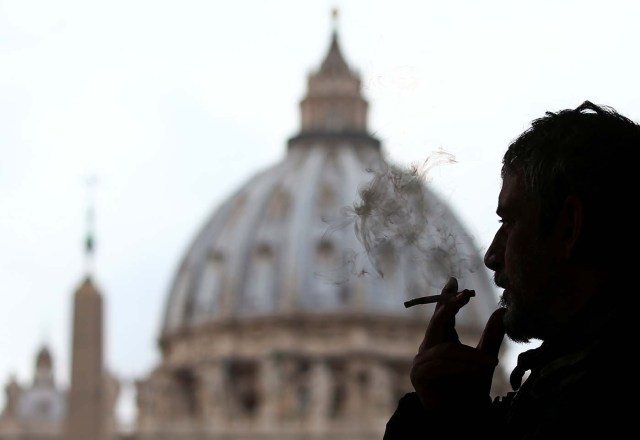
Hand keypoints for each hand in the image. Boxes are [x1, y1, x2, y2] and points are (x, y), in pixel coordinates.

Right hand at [410, 277, 505, 409]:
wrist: (463, 418)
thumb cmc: (472, 391)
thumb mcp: (485, 359)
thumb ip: (491, 337)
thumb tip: (501, 311)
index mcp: (440, 342)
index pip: (441, 315)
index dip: (446, 298)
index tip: (454, 281)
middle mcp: (428, 349)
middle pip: (437, 322)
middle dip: (450, 307)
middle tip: (465, 295)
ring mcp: (421, 362)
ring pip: (445, 348)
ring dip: (469, 355)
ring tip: (489, 362)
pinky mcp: (420, 375)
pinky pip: (441, 364)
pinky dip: (460, 365)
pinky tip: (475, 368)